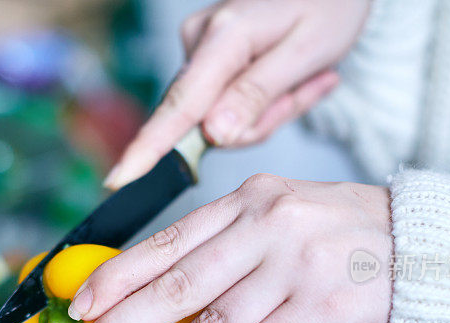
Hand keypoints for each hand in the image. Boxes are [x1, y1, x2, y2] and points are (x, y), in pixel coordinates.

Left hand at [66, 174, 392, 322]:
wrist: (421, 245)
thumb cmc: (340, 233)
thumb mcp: (279, 217)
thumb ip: (225, 251)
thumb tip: (175, 308)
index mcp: (248, 200)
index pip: (167, 242)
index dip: (117, 276)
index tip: (81, 304)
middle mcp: (267, 226)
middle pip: (176, 284)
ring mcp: (295, 266)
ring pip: (212, 322)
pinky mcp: (322, 307)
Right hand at [104, 0, 369, 188]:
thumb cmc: (329, 7)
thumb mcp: (307, 51)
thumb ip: (257, 95)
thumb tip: (214, 135)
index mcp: (224, 36)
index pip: (180, 105)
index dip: (149, 147)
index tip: (120, 179)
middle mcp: (200, 40)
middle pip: (209, 121)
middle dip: (259, 122)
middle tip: (307, 88)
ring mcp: (201, 49)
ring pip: (222, 118)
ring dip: (267, 112)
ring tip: (305, 78)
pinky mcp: (208, 59)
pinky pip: (228, 105)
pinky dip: (263, 102)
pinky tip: (292, 78)